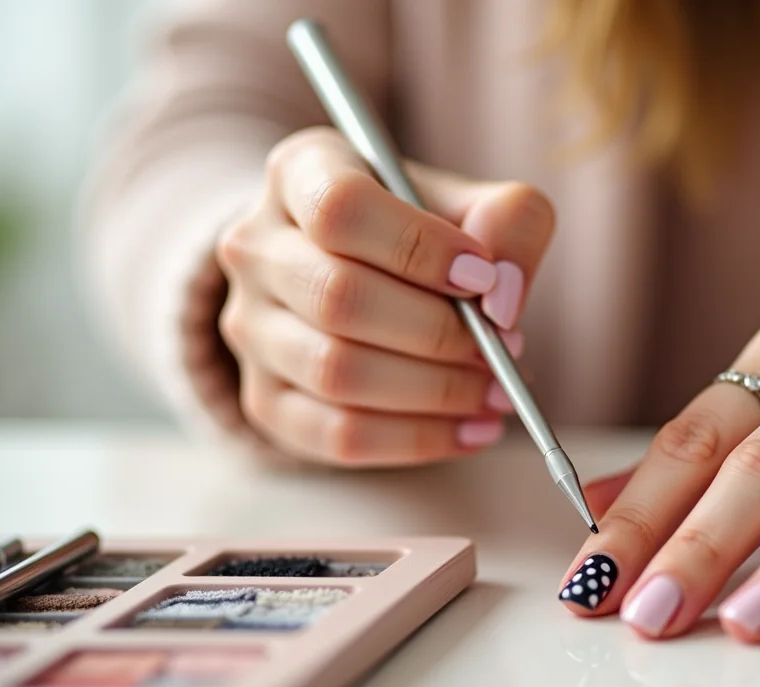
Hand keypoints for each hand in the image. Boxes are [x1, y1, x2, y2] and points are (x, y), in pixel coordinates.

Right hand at [216, 127, 553, 465]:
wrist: (364, 275)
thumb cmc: (424, 233)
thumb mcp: (472, 203)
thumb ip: (509, 221)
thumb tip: (502, 293)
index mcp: (300, 174)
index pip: (340, 208)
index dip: (419, 248)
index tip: (485, 276)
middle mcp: (255, 247)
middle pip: (338, 297)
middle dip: (439, 333)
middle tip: (506, 348)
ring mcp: (249, 328)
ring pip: (336, 373)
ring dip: (435, 392)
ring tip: (497, 391)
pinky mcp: (265, 400)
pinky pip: (337, 436)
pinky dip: (416, 440)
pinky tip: (471, 429)